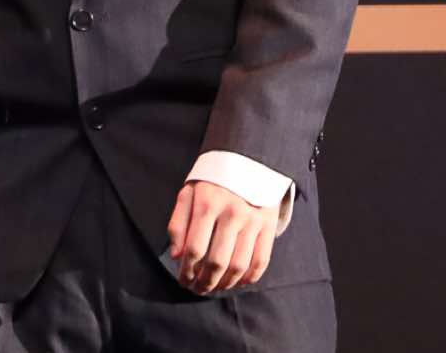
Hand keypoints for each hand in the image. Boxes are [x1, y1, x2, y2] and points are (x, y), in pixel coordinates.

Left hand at [167, 180, 275, 294]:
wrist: (248, 158)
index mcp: (207, 203)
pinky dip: (249, 278)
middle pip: (216, 261)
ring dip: (225, 284)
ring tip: (215, 287)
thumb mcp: (189, 192)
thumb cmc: (213, 179)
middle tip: (197, 289)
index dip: (186, 271)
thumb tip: (177, 256)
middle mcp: (231, 213)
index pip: (194, 248)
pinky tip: (238, 282)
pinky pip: (261, 260)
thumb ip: (178, 223)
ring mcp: (252, 220)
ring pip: (238, 265)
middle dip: (204, 283)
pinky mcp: (268, 225)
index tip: (183, 280)